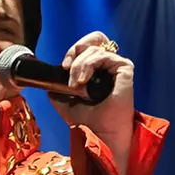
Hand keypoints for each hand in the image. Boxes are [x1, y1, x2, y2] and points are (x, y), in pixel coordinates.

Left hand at [50, 31, 134, 174]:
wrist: (99, 135)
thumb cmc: (87, 121)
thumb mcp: (64, 100)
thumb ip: (57, 86)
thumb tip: (48, 78)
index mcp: (98, 71)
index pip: (88, 46)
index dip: (74, 51)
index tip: (63, 67)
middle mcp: (109, 66)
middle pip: (95, 39)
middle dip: (76, 49)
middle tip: (67, 67)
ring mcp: (117, 67)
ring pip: (96, 48)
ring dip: (79, 64)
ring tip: (75, 84)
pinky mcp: (125, 69)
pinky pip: (105, 55)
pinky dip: (89, 65)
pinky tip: (82, 82)